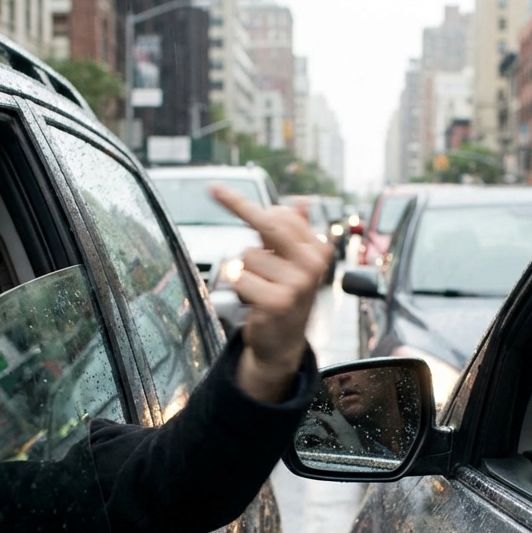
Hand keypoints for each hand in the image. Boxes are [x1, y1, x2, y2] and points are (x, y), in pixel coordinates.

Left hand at [210, 185, 330, 402]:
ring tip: (258, 286)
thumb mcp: (293, 262)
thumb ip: (294, 231)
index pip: (282, 214)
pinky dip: (239, 287)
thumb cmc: (286, 296)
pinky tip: (252, 300)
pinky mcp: (277, 301)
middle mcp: (312, 263)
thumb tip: (300, 201)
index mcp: (317, 248)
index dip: (245, 202)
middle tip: (214, 190)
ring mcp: (297, 283)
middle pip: (269, 224)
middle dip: (239, 206)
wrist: (284, 342)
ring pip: (248, 255)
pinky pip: (240, 277)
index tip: (218, 189)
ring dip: (244, 270)